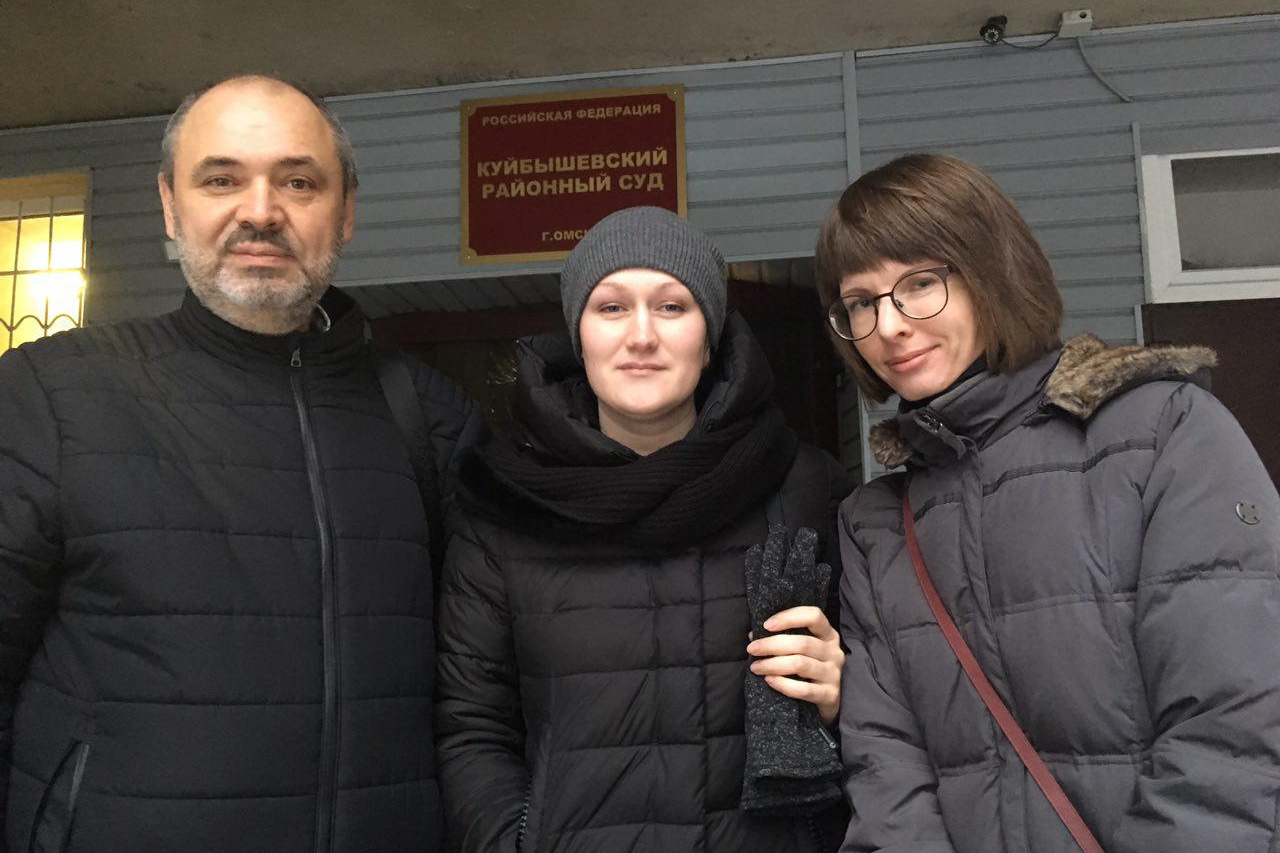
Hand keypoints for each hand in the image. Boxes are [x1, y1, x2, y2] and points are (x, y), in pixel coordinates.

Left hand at [746, 605, 843, 724]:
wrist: (831, 699)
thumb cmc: (810, 667)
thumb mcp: (803, 649)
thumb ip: (783, 638)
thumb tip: (754, 636)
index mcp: (828, 635)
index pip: (814, 616)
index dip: (789, 617)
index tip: (766, 625)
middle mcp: (834, 652)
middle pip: (802, 643)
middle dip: (772, 644)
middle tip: (752, 649)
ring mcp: (833, 674)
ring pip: (800, 664)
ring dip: (773, 664)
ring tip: (756, 667)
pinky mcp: (830, 695)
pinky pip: (804, 689)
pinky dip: (783, 684)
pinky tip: (769, 680)